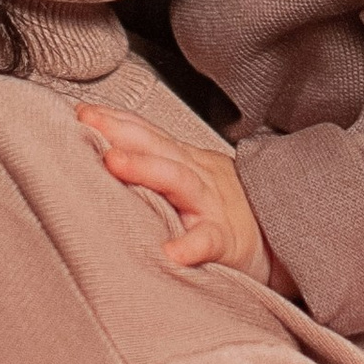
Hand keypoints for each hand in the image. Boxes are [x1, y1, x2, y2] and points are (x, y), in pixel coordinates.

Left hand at [78, 104, 269, 275]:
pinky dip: (191, 245)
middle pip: (158, 146)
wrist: (282, 237)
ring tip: (115, 163)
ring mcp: (212, 206)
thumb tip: (102, 158)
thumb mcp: (193, 178)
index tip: (82, 111)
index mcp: (185, 162)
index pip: (148, 133)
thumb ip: (155, 167)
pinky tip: (172, 252)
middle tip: (88, 123)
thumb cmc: (226, 211)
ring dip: (146, 168)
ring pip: (180, 181)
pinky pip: (208, 240)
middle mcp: (197, 176)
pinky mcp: (227, 240)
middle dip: (122, 131)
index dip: (116, 119)